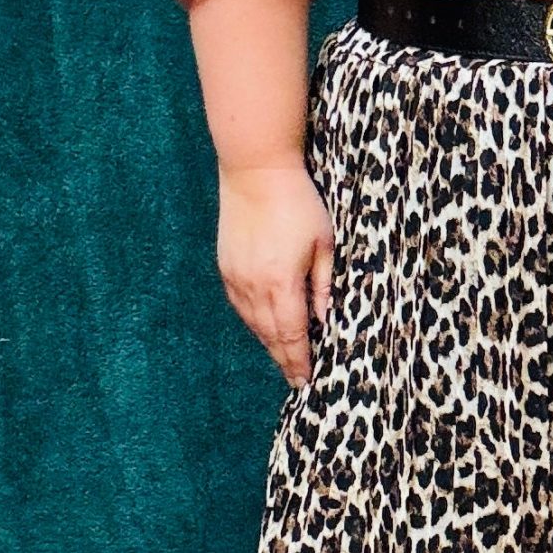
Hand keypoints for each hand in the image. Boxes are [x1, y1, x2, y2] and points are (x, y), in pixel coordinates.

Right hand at [217, 161, 334, 387]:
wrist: (255, 171)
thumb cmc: (298, 202)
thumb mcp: (324, 244)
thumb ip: (324, 285)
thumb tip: (326, 320)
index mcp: (281, 283)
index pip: (291, 335)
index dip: (299, 360)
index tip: (306, 380)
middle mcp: (254, 286)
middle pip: (270, 335)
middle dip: (284, 360)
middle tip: (296, 380)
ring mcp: (235, 277)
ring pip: (252, 323)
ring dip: (269, 343)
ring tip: (283, 359)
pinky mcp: (225, 266)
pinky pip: (240, 306)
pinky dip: (253, 322)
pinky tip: (263, 328)